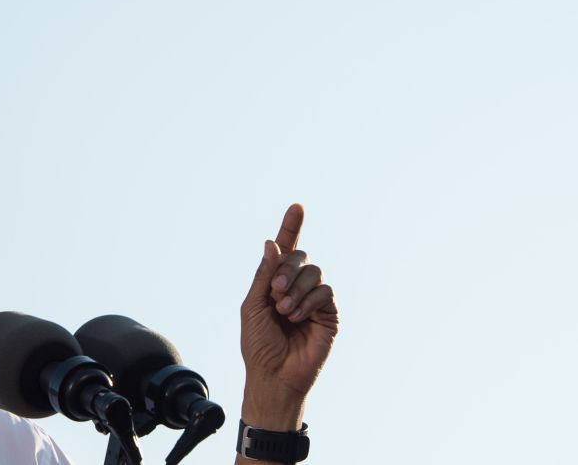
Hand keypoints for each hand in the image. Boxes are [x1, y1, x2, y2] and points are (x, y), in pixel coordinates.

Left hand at [239, 203, 338, 431]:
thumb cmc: (258, 344)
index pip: (286, 250)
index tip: (297, 206)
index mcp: (275, 282)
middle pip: (300, 256)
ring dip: (295, 287)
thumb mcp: (253, 305)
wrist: (273, 374)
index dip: (291, 228)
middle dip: (286, 269)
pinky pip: (325, 290)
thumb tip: (273, 243)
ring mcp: (314, 299)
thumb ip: (264, 274)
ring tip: (284, 310)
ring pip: (314, 271)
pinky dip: (308, 300)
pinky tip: (296, 317)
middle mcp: (296, 286)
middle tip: (274, 292)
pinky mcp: (329, 313)